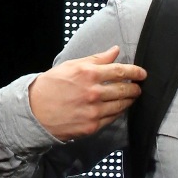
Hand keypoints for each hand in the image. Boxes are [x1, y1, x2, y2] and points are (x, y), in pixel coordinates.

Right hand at [29, 46, 146, 141]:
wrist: (34, 111)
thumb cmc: (51, 86)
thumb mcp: (71, 66)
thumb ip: (96, 59)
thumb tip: (115, 51)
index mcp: (88, 74)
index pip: (120, 71)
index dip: (135, 72)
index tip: (142, 74)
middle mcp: (93, 92)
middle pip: (125, 90)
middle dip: (135, 88)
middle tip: (138, 87)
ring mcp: (94, 111)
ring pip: (121, 105)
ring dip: (129, 100)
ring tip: (131, 97)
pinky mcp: (92, 126)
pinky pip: (113, 118)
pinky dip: (119, 111)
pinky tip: (119, 107)